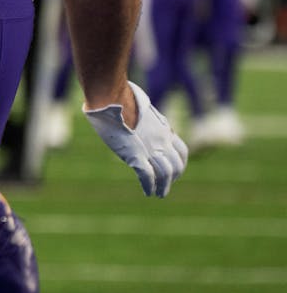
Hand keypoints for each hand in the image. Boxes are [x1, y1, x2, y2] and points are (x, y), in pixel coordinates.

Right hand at [83, 81, 187, 197]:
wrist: (111, 98)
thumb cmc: (118, 97)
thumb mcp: (136, 106)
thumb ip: (139, 115)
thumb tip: (129, 110)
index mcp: (162, 129)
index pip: (181, 150)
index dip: (179, 163)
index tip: (174, 170)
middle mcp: (161, 141)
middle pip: (176, 165)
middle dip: (173, 178)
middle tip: (166, 187)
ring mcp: (149, 149)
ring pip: (165, 174)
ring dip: (163, 187)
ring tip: (159, 194)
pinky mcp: (135, 155)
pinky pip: (148, 176)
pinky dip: (149, 186)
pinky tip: (148, 192)